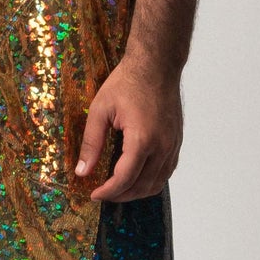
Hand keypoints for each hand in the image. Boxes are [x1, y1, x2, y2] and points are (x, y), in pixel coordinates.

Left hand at [74, 55, 182, 201]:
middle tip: (103, 193)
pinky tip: (136, 176)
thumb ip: (91, 143)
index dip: (108, 192)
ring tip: (118, 189)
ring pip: (158, 183)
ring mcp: (173, 145)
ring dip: (137, 191)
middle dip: (121, 195)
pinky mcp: (177, 141)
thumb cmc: (127, 82)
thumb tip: (82, 171)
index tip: (93, 194)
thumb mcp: (100, 110)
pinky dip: (151, 180)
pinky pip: (166, 171)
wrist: (156, 65)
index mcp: (142, 140)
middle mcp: (162, 146)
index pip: (124, 179)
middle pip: (142, 186)